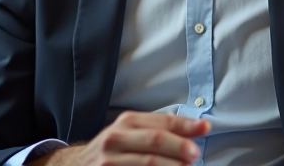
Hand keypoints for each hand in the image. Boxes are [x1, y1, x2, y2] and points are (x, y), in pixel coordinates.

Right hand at [29, 111, 209, 165]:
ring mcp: (110, 161)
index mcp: (126, 123)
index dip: (186, 125)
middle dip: (179, 147)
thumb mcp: (130, 132)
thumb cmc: (113, 149)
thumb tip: (199, 128)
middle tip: (195, 154)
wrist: (77, 165)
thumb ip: (160, 129)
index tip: (205, 128)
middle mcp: (116, 139)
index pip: (162, 122)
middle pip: (155, 141)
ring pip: (148, 163)